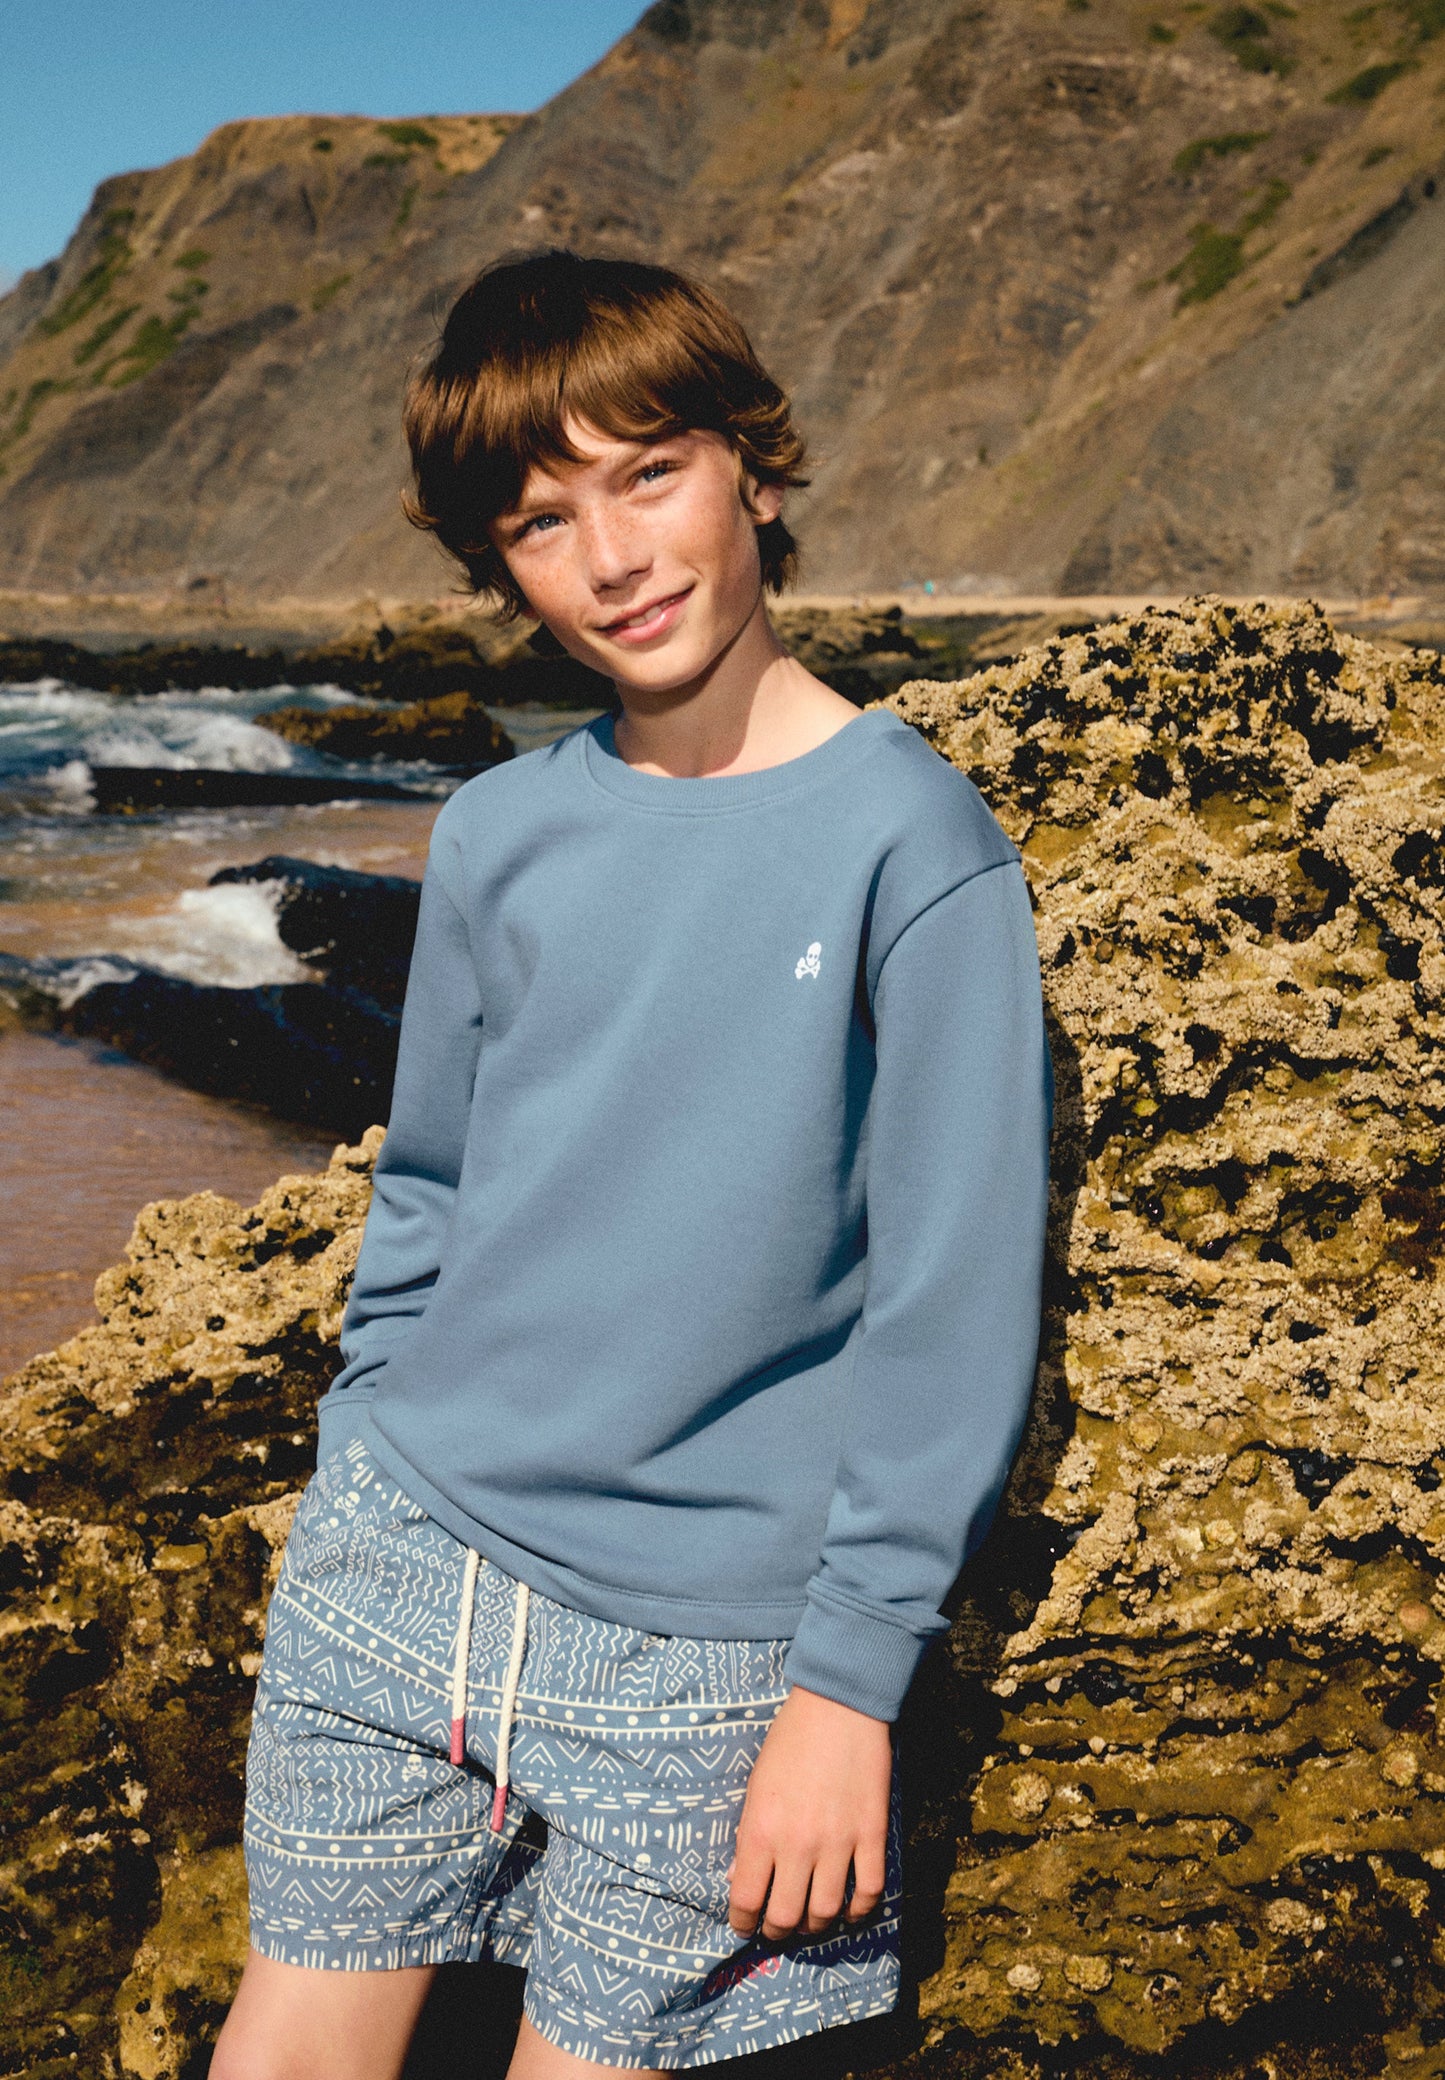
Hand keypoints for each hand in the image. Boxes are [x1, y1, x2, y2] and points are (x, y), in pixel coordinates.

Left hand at [727, 1684, 891, 1941]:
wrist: (839, 1707)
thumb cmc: (789, 1741)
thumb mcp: (755, 1786)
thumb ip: (747, 1835)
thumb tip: (738, 1879)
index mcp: (760, 1830)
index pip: (746, 1899)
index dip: (742, 1922)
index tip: (744, 1925)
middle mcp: (797, 1844)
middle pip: (786, 1918)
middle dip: (777, 1931)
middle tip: (776, 1928)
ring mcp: (838, 1843)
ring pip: (827, 1912)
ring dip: (816, 1924)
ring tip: (811, 1920)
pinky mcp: (872, 1835)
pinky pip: (869, 1892)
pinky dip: (859, 1910)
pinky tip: (850, 1909)